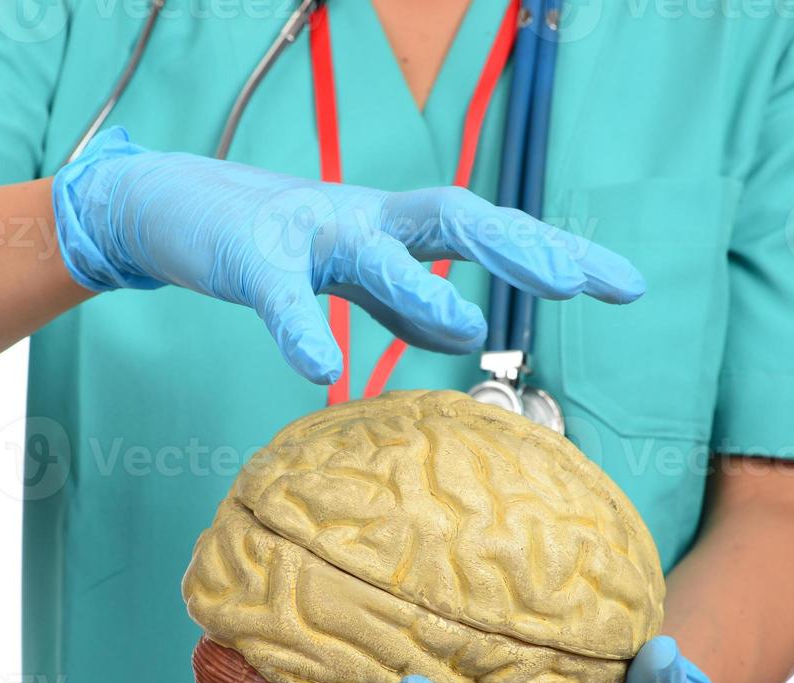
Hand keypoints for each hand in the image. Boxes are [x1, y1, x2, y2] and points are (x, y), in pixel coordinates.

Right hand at [51, 128, 645, 383]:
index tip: (627, 286)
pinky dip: (299, 328)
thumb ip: (402, 300)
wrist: (166, 204)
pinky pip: (278, 295)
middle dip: (518, 246)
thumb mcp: (348, 272)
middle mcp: (364, 216)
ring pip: (373, 250)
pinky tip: (319, 368)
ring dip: (420, 289)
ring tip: (469, 328)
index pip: (491, 230)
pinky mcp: (247, 255)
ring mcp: (307, 229)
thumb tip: (464, 338)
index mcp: (395, 225)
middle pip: (455, 215)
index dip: (556, 254)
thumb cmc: (269, 239)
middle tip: (575, 283)